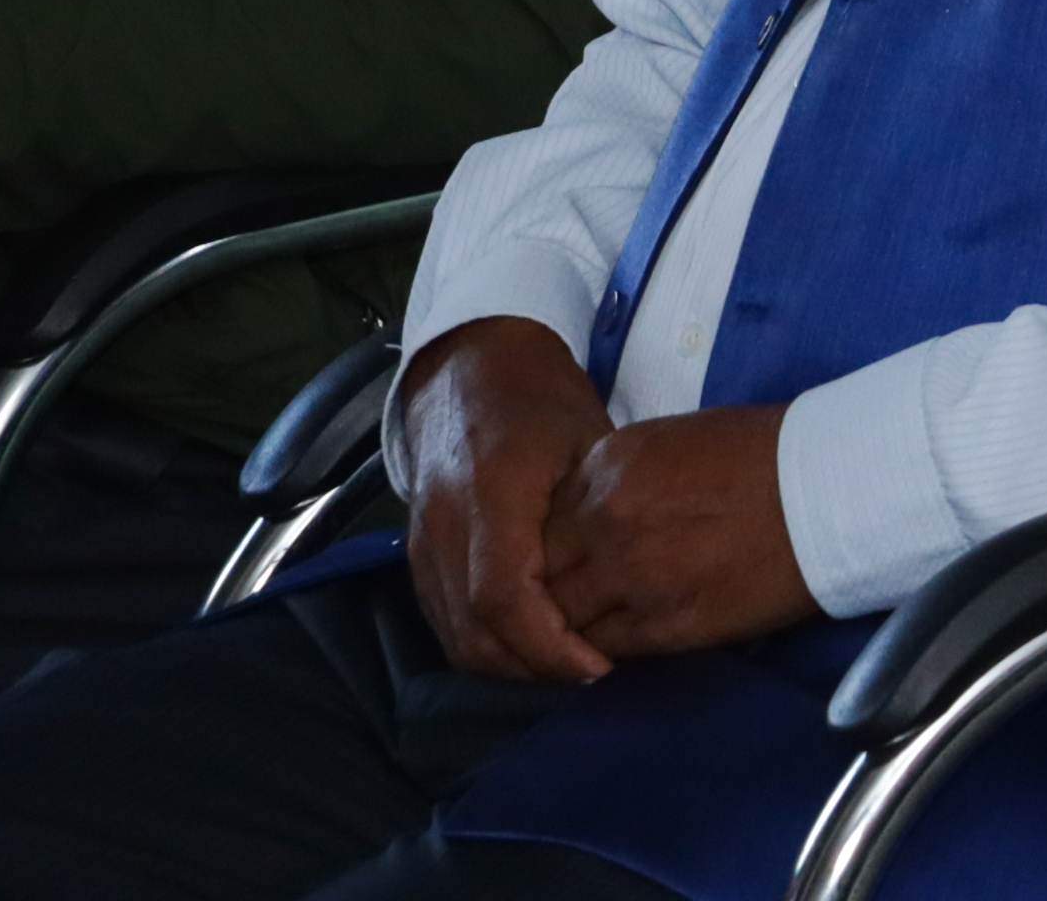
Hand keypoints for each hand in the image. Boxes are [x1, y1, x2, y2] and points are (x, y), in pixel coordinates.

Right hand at [395, 315, 615, 682]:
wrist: (468, 373)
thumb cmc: (542, 402)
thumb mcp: (589, 441)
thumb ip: (599, 514)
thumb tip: (629, 585)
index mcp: (491, 492)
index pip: (504, 597)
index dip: (548, 645)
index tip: (597, 666)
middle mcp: (445, 526)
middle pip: (475, 632)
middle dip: (534, 667)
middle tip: (592, 672)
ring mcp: (422, 545)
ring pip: (455, 636)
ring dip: (510, 664)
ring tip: (568, 664)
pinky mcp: (417, 556)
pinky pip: (444, 620)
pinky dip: (486, 644)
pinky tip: (532, 643)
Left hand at [536, 402, 821, 657]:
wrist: (833, 488)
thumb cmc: (773, 454)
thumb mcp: (678, 442)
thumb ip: (625, 480)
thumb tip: (603, 515)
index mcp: (608, 467)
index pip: (541, 521)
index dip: (550, 546)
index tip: (567, 559)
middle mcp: (603, 520)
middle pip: (539, 571)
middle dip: (547, 589)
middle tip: (565, 603)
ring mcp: (628, 575)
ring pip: (560, 619)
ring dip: (566, 630)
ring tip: (579, 636)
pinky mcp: (662, 624)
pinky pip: (602, 649)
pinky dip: (596, 655)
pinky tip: (608, 652)